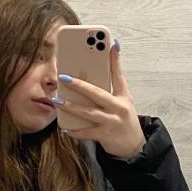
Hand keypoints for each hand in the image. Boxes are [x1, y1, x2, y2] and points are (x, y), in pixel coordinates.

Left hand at [52, 42, 144, 158]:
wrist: (134, 146)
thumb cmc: (124, 120)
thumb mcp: (123, 102)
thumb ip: (110, 89)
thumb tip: (93, 73)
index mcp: (123, 96)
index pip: (118, 75)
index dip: (115, 60)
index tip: (111, 44)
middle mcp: (119, 108)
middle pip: (97, 93)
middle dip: (79, 84)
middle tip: (64, 77)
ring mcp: (112, 122)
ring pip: (88, 112)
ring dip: (71, 106)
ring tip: (57, 100)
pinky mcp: (106, 136)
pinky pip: (86, 132)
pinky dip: (74, 130)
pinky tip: (64, 127)